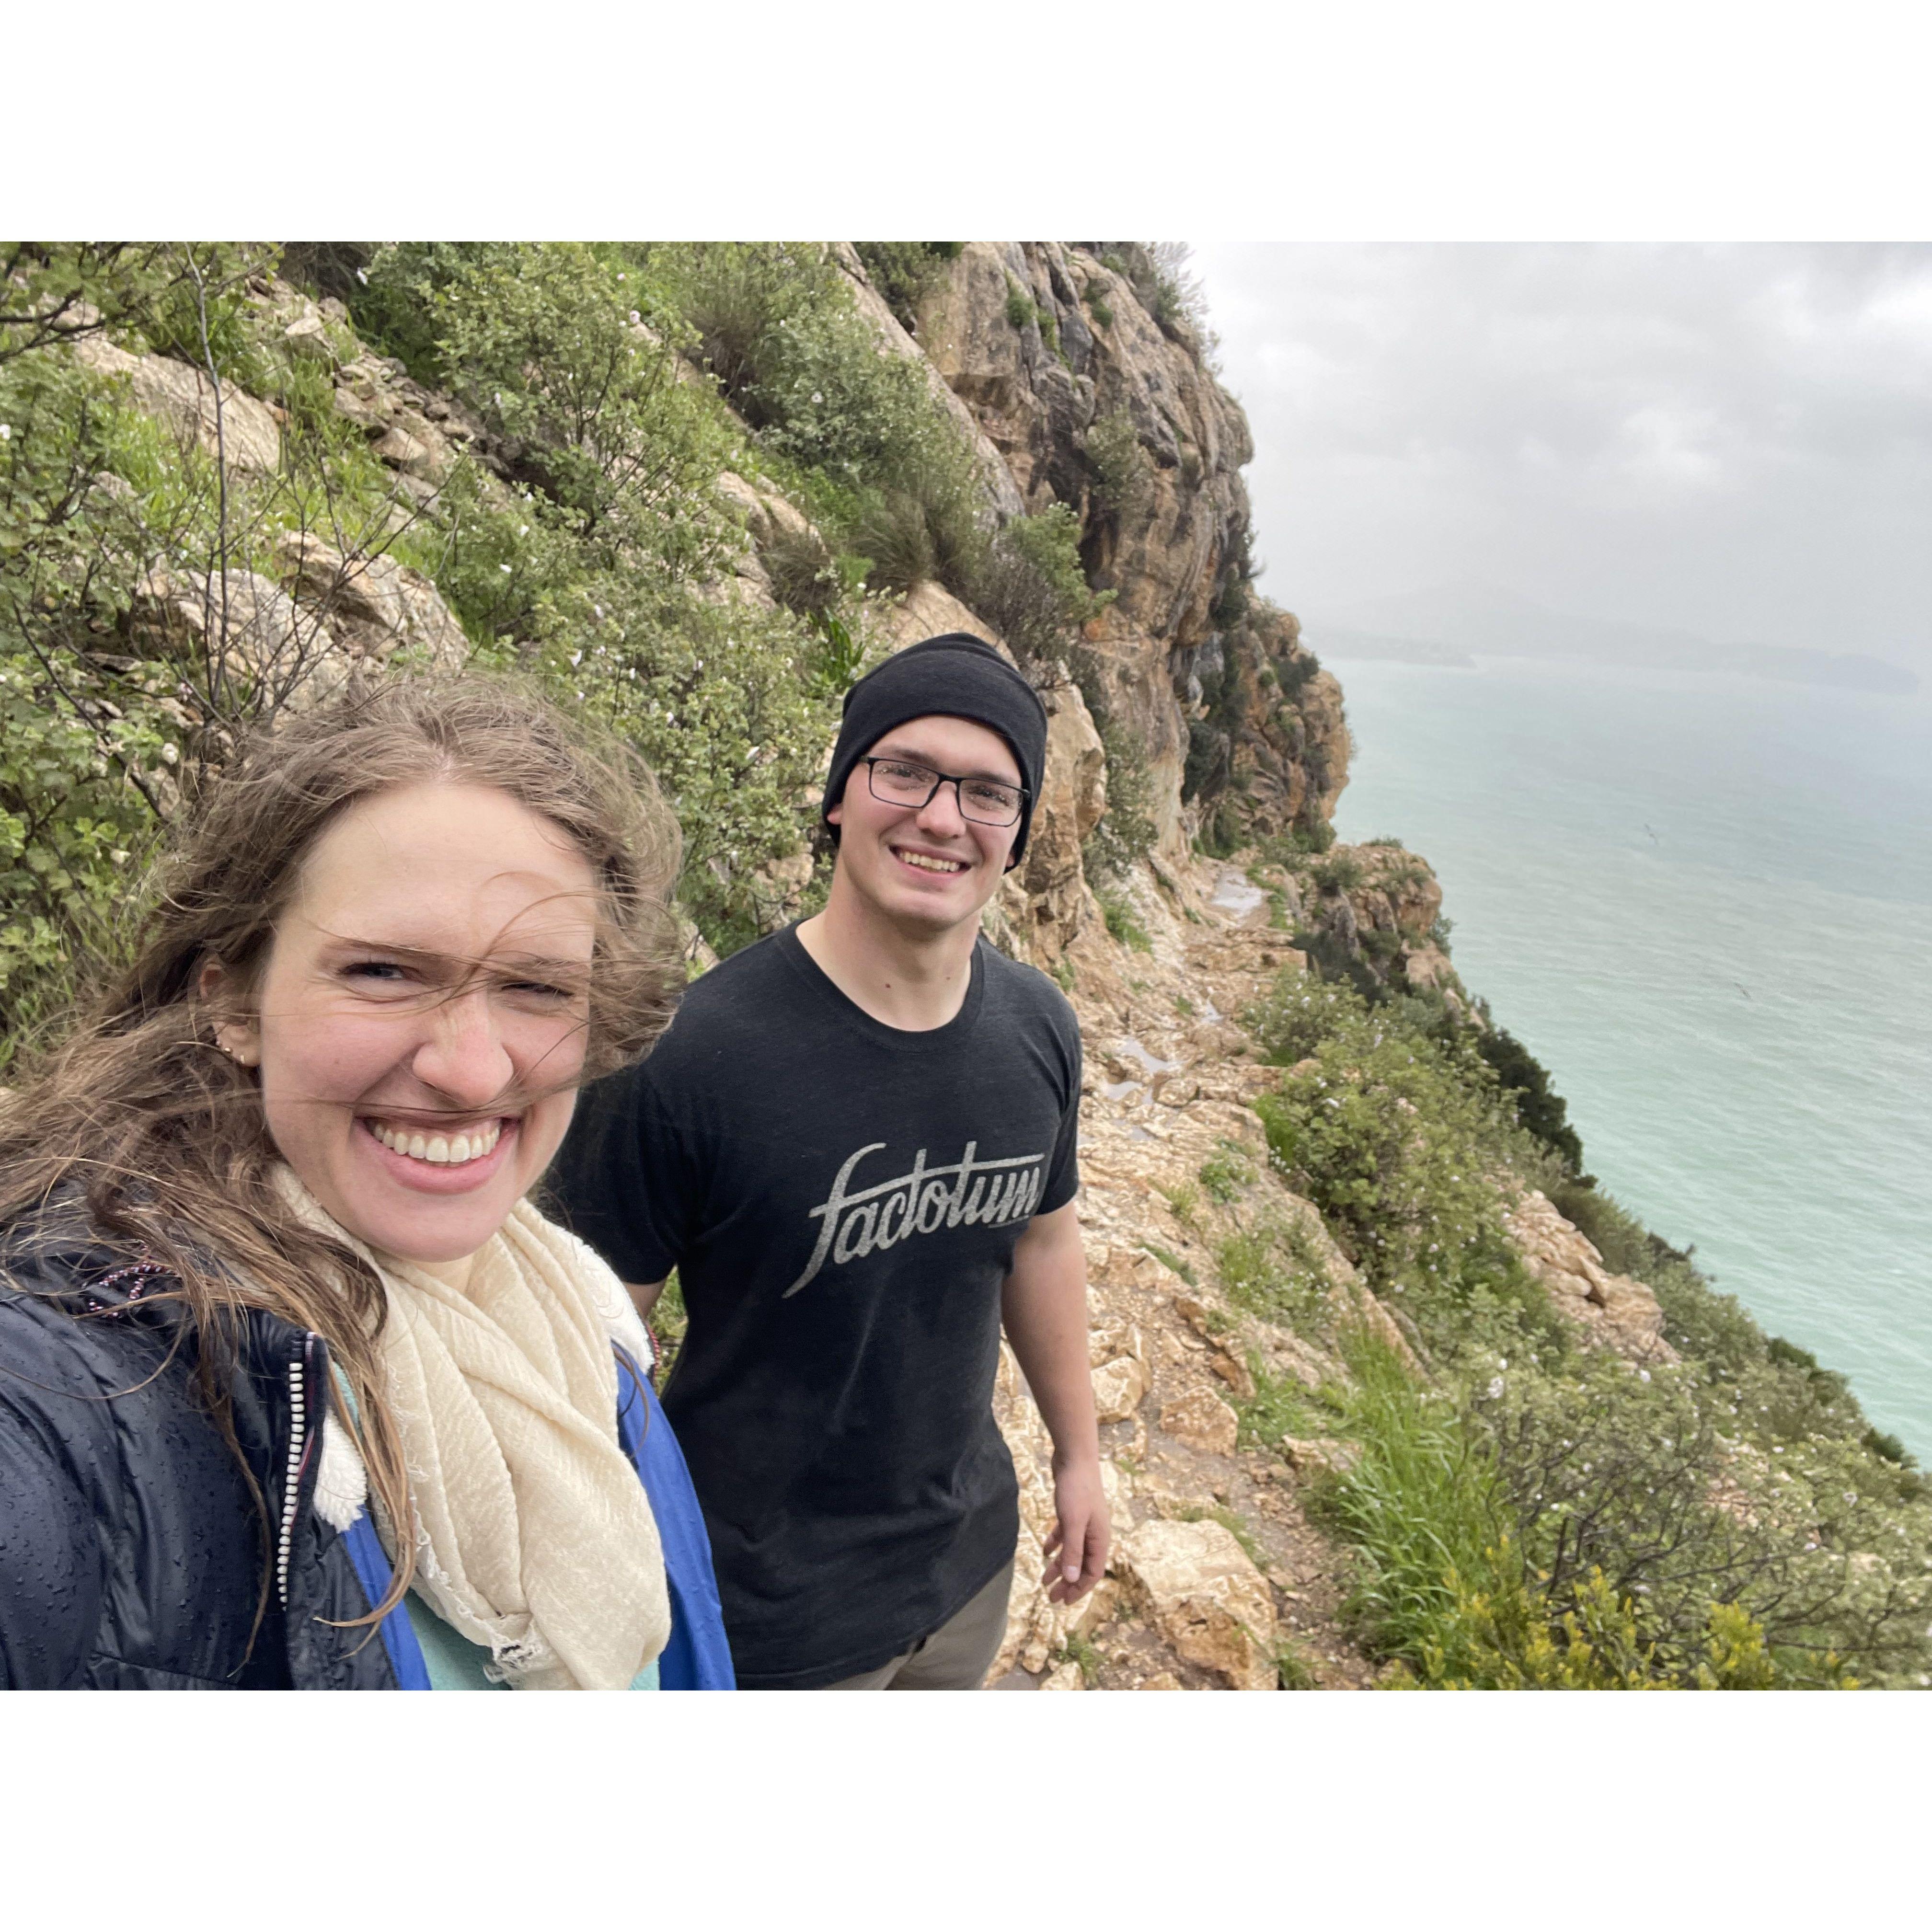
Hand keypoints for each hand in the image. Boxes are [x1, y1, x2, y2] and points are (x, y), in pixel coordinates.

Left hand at [1042, 1458, 1110, 1603]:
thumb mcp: (1073, 1522)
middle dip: (1067, 1583)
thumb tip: (1070, 1580)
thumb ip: (1072, 1551)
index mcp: (1100, 1539)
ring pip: (1072, 1552)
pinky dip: (1055, 1544)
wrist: (1075, 1457)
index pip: (1092, 1573)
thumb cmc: (1076, 1489)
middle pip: (1081, 1566)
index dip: (1078, 1590)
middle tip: (1051, 1598)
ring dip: (1059, 1567)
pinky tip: (1044, 1550)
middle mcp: (1094, 1534)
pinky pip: (1065, 1535)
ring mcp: (1084, 1522)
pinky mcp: (1073, 1512)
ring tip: (1043, 1580)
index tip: (1063, 1602)